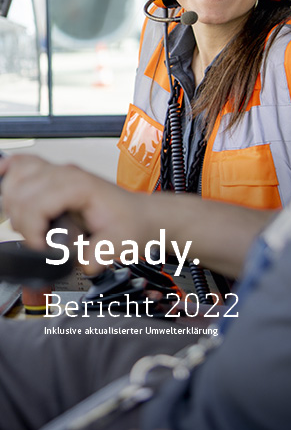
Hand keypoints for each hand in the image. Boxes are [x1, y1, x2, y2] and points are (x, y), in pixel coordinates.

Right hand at [0, 155, 157, 274]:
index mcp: (81, 186)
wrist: (139, 216)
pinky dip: (9, 175)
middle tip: (40, 240)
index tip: (42, 248)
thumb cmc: (130, 224)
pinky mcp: (53, 177)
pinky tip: (5, 185)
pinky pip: (22, 166)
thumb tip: (83, 263)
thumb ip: (99, 254)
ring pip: (16, 179)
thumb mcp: (120, 244)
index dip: (33, 231)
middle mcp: (67, 174)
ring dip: (14, 206)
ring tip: (32, 225)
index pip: (36, 203)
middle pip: (20, 193)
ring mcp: (59, 172)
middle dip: (23, 223)